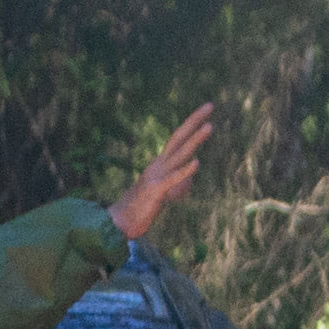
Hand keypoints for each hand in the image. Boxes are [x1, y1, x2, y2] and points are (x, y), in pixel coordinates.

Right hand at [109, 102, 213, 241]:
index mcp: (159, 164)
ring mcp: (156, 176)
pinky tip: (197, 163)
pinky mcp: (155, 191)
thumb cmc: (139, 210)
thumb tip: (189, 181)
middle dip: (194, 121)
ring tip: (210, 126)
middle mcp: (158, 165)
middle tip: (210, 105)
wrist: (117, 223)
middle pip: (178, 138)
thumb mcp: (163, 195)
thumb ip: (177, 186)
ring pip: (179, 155)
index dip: (191, 124)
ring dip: (195, 140)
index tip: (206, 110)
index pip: (177, 139)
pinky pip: (172, 179)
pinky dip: (185, 171)